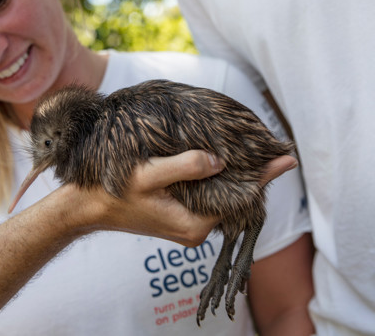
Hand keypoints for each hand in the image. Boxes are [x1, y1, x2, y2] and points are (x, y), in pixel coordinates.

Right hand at [74, 150, 297, 246]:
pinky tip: (222, 158)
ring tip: (253, 149)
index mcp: (194, 224)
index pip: (238, 198)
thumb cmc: (114, 193)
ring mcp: (189, 224)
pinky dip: (217, 178)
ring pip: (221, 196)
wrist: (87, 208)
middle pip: (233, 198)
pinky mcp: (182, 216)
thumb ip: (185, 167)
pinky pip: (209, 196)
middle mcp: (196, 228)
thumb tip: (219, 160)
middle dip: (252, 174)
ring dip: (234, 174)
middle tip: (271, 147)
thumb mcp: (148, 176)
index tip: (287, 159)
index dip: (263, 177)